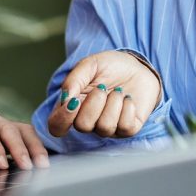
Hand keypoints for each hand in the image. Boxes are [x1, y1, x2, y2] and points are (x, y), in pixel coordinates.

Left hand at [0, 103, 48, 169]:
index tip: (1, 165)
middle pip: (9, 130)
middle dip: (20, 149)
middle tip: (28, 167)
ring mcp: (5, 122)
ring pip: (24, 131)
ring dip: (35, 148)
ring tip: (44, 166)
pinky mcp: (13, 128)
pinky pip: (29, 135)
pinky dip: (39, 147)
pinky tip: (46, 161)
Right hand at [46, 50, 160, 137]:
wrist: (138, 67)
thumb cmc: (110, 67)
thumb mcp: (90, 65)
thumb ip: (74, 80)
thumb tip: (65, 100)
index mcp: (73, 106)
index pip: (57, 126)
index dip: (62, 118)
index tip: (75, 100)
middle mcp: (88, 121)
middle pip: (82, 126)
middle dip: (94, 104)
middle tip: (102, 87)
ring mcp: (108, 127)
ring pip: (105, 127)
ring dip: (113, 103)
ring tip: (118, 91)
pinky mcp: (127, 129)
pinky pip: (125, 127)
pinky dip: (127, 108)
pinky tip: (128, 98)